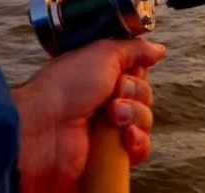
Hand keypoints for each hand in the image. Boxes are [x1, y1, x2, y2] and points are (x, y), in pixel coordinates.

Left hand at [10, 38, 166, 192]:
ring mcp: (108, 129)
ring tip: (112, 116)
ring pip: (145, 120)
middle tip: (113, 94)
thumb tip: (159, 49)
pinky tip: (125, 137)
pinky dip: (137, 142)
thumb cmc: (65, 86)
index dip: (137, 74)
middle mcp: (106, 101)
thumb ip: (134, 49)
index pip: (137, 74)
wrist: (44, 126)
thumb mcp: (102, 53)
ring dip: (134, 115)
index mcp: (102, 77)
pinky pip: (140, 148)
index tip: (126, 72)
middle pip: (145, 96)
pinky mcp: (110, 155)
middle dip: (134, 94)